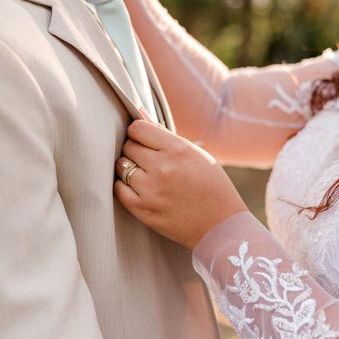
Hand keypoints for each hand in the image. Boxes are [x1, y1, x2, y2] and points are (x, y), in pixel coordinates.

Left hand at [114, 120, 247, 249]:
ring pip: (121, 166)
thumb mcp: (195, 154)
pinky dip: (124, 186)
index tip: (144, 139)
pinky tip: (137, 187)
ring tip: (144, 173)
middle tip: (147, 158)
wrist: (220, 226)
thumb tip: (138, 111)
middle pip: (128, 146)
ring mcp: (150, 190)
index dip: (139, 132)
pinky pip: (118, 189)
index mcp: (178, 149)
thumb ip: (164, 134)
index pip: (138, 128)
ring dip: (129, 167)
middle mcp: (162, 168)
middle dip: (135, 149)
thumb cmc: (211, 186)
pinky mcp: (143, 210)